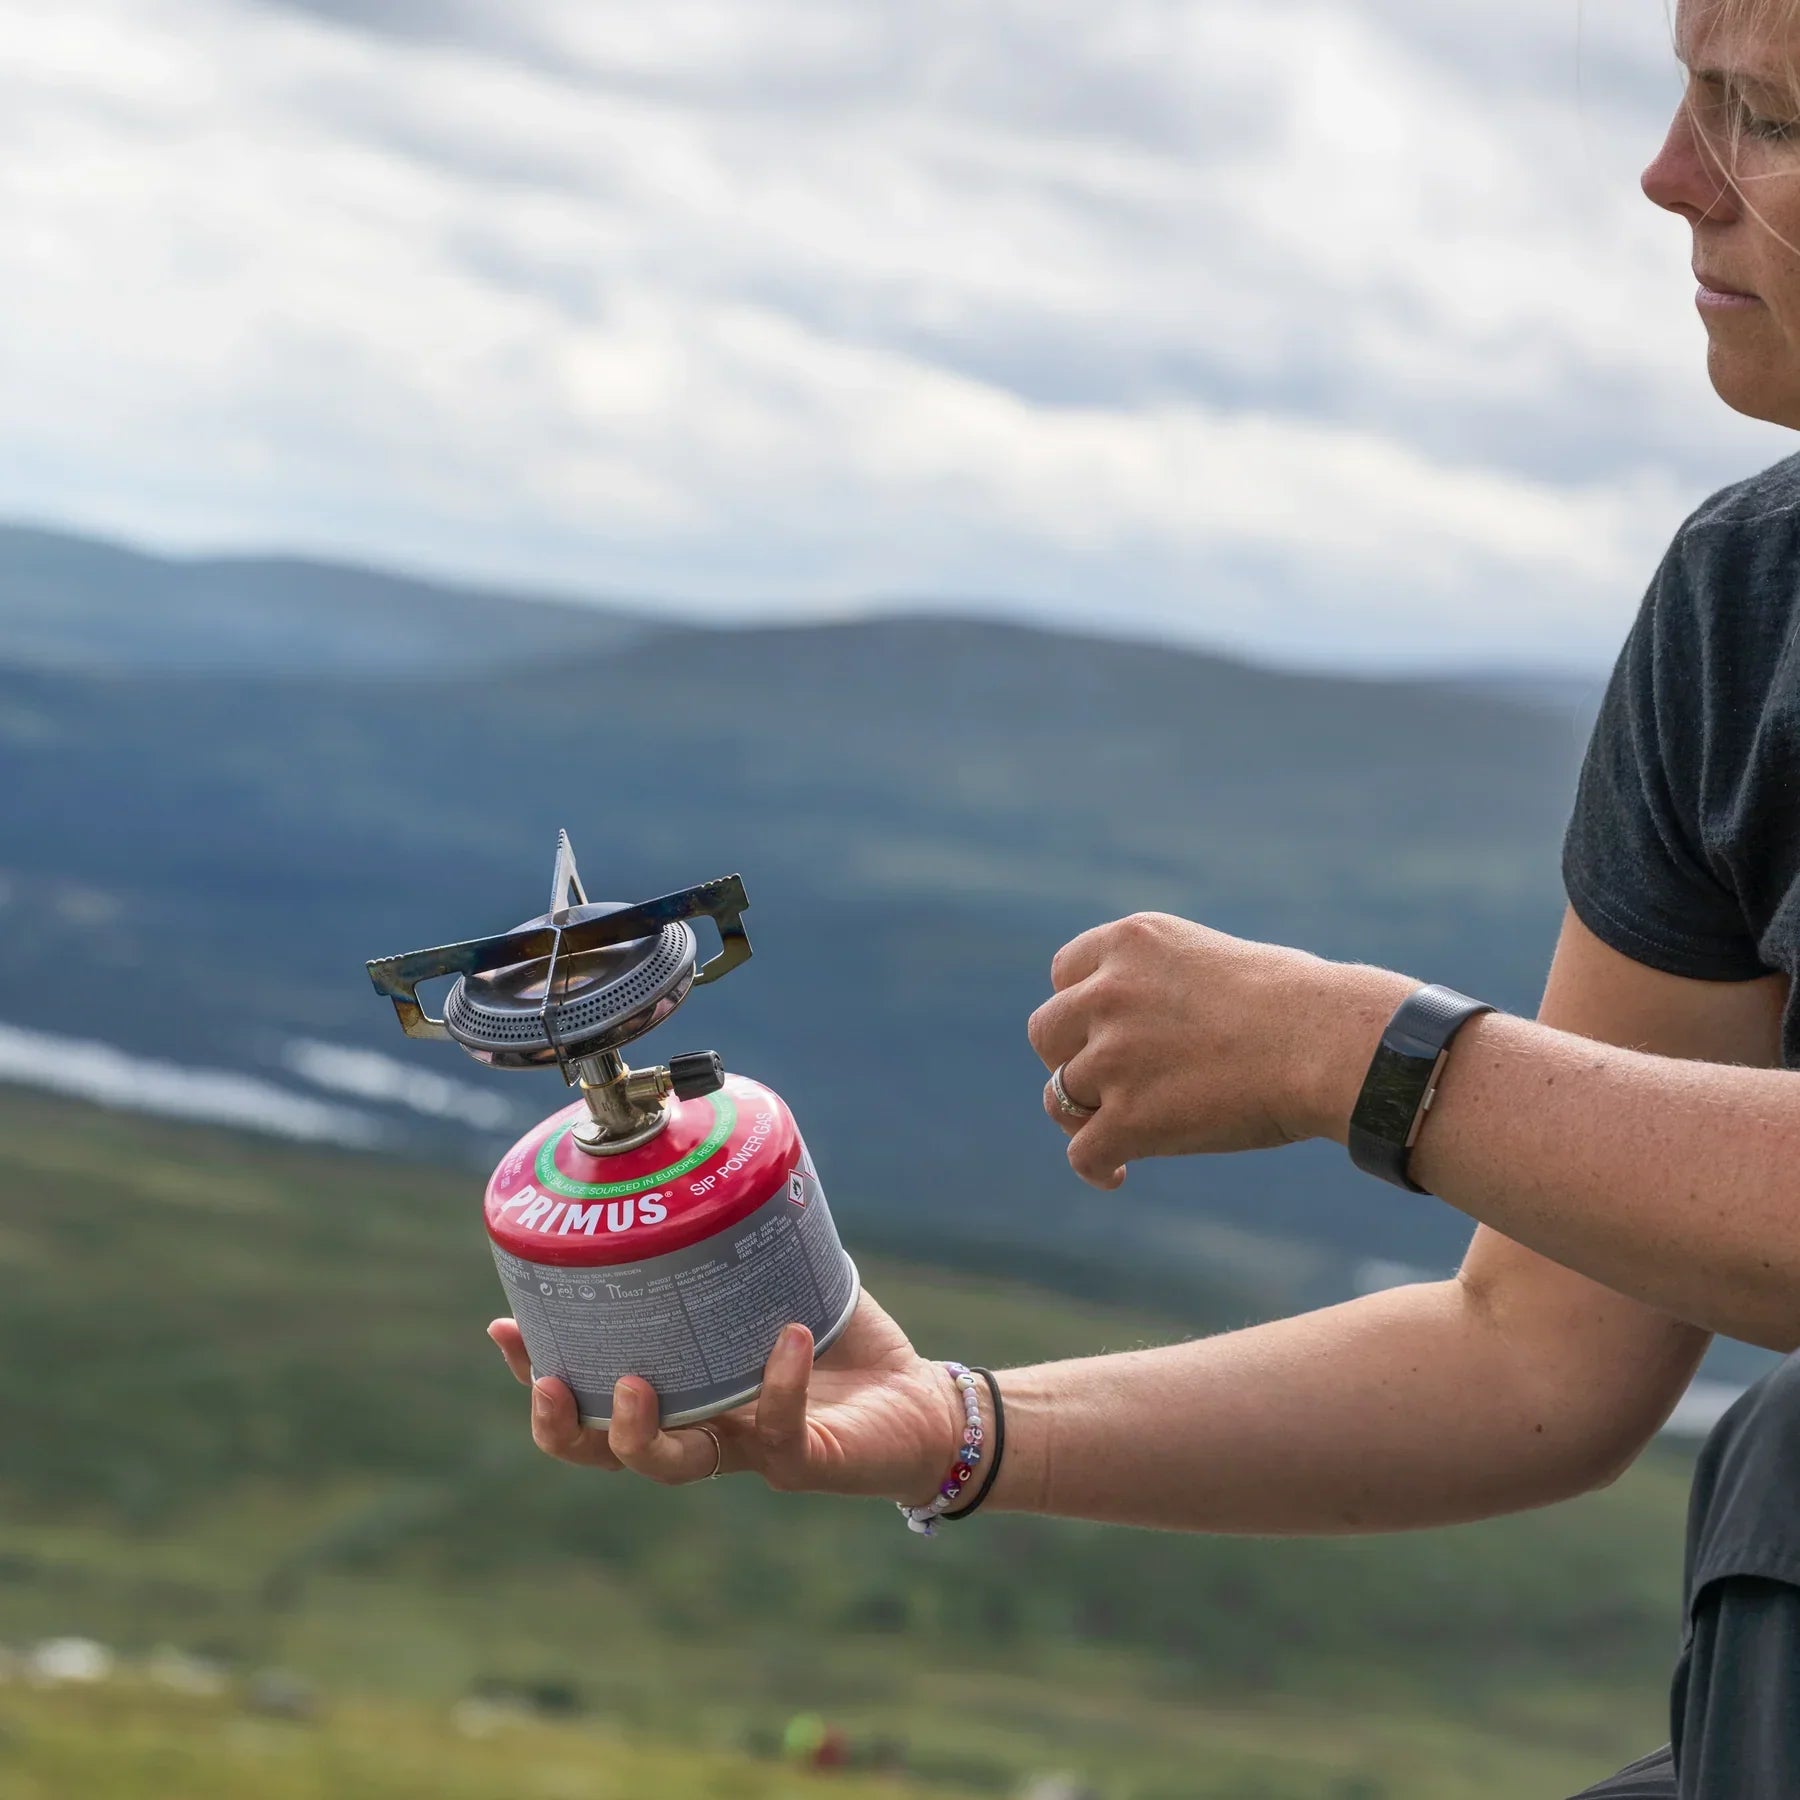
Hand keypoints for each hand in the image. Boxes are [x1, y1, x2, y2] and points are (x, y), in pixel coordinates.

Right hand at [488, 1291, 961, 1503]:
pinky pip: (780, 1430)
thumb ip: (738, 1248)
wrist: (920, 1405)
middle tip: (553, 1382)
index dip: (540, 1377)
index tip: (504, 1328)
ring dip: (643, 1434)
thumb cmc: (843, 1347)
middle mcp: (706, 1430)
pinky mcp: (805, 1460)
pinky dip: (779, 1382)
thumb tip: (698, 1167)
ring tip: (640, 1385)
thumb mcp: (779, 1287)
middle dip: (566, 1428)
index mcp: (685, 1392)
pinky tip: (787, 1338)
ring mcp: (751, 1450)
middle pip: (608, 1454)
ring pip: (675, 1467)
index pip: (593, 1399)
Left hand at [1028, 911, 1410, 1189]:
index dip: (1079, 1008)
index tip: (1100, 1032)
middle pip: (1046, 1032)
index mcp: (1132, 942)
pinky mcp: (1129, 1118)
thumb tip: (1158, 1026)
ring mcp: (1114, 1057)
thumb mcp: (1215, 961)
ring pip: (1059, 1096)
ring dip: (1083, 1116)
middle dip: (1069, 1058)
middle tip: (1106, 1083)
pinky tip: (1116, 1175)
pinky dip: (1096, 1167)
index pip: (1064, 972)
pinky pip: (1082, 1152)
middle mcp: (1109, 993)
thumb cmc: (1303, 1003)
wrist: (1328, 1042)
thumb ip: (1166, 983)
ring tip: (1118, 1131)